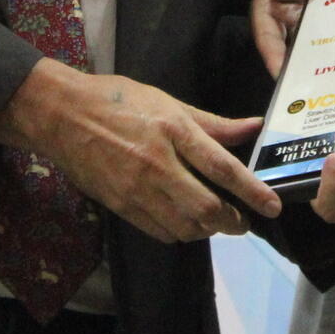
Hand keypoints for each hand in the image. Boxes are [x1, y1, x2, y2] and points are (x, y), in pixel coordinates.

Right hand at [0, 60, 280, 241]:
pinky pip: (159, 231)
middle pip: (207, 207)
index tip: (273, 207)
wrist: (61, 114)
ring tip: (218, 222)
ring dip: (208, 230)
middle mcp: (158, 164)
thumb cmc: (118, 100)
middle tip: (244, 222)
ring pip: (185, 226)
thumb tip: (254, 127)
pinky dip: (181, 233)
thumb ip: (213, 122)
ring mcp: (136, 189)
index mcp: (174, 131)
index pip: (223, 169)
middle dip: (233, 221)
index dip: (252, 192)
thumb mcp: (168, 102)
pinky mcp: (120, 205)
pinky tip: (187, 223)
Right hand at [251, 0, 334, 76]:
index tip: (281, 73)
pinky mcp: (321, 34)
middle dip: (301, 66)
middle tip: (314, 84)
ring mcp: (302, 32)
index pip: (266, 37)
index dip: (273, 56)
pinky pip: (326, 44)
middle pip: (289, 50)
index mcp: (267, 8)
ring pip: (308, 50)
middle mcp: (282, 25)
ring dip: (320, 62)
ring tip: (334, 79)